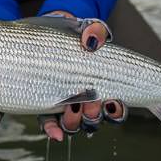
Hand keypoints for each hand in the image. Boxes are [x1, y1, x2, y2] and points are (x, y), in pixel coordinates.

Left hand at [38, 11, 125, 141]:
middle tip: (91, 102)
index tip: (113, 100)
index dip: (117, 111)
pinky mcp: (44, 104)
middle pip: (94, 120)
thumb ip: (95, 30)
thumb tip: (92, 42)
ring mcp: (64, 105)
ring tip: (71, 110)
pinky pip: (49, 123)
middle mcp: (85, 101)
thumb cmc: (74, 33)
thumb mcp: (87, 27)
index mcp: (101, 86)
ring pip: (74, 125)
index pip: (115, 107)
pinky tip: (55, 133)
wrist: (48, 31)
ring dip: (75, 123)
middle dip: (94, 114)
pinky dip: (52, 129)